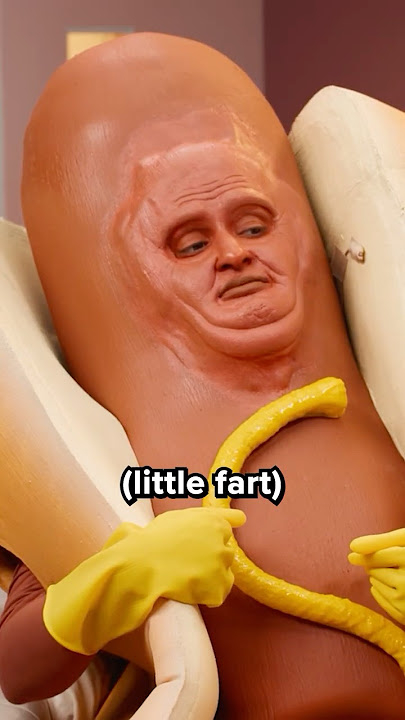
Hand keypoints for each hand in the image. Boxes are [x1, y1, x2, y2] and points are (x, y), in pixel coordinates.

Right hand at [44, 506, 245, 653]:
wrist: (140, 566)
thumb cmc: (151, 540)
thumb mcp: (176, 517)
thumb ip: (206, 516)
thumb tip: (241, 518)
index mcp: (213, 520)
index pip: (229, 524)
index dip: (217, 532)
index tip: (217, 533)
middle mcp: (222, 539)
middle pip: (226, 550)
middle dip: (211, 556)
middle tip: (187, 562)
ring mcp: (221, 564)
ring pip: (225, 573)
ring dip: (211, 576)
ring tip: (187, 577)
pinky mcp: (218, 587)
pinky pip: (218, 594)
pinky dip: (208, 595)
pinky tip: (190, 590)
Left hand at [348, 528, 404, 624]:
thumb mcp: (404, 540)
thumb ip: (380, 541)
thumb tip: (352, 547)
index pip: (377, 557)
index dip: (363, 555)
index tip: (352, 555)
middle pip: (374, 571)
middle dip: (375, 566)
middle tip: (389, 564)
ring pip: (375, 584)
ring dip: (377, 578)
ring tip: (392, 574)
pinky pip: (381, 601)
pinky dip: (379, 593)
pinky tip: (387, 587)